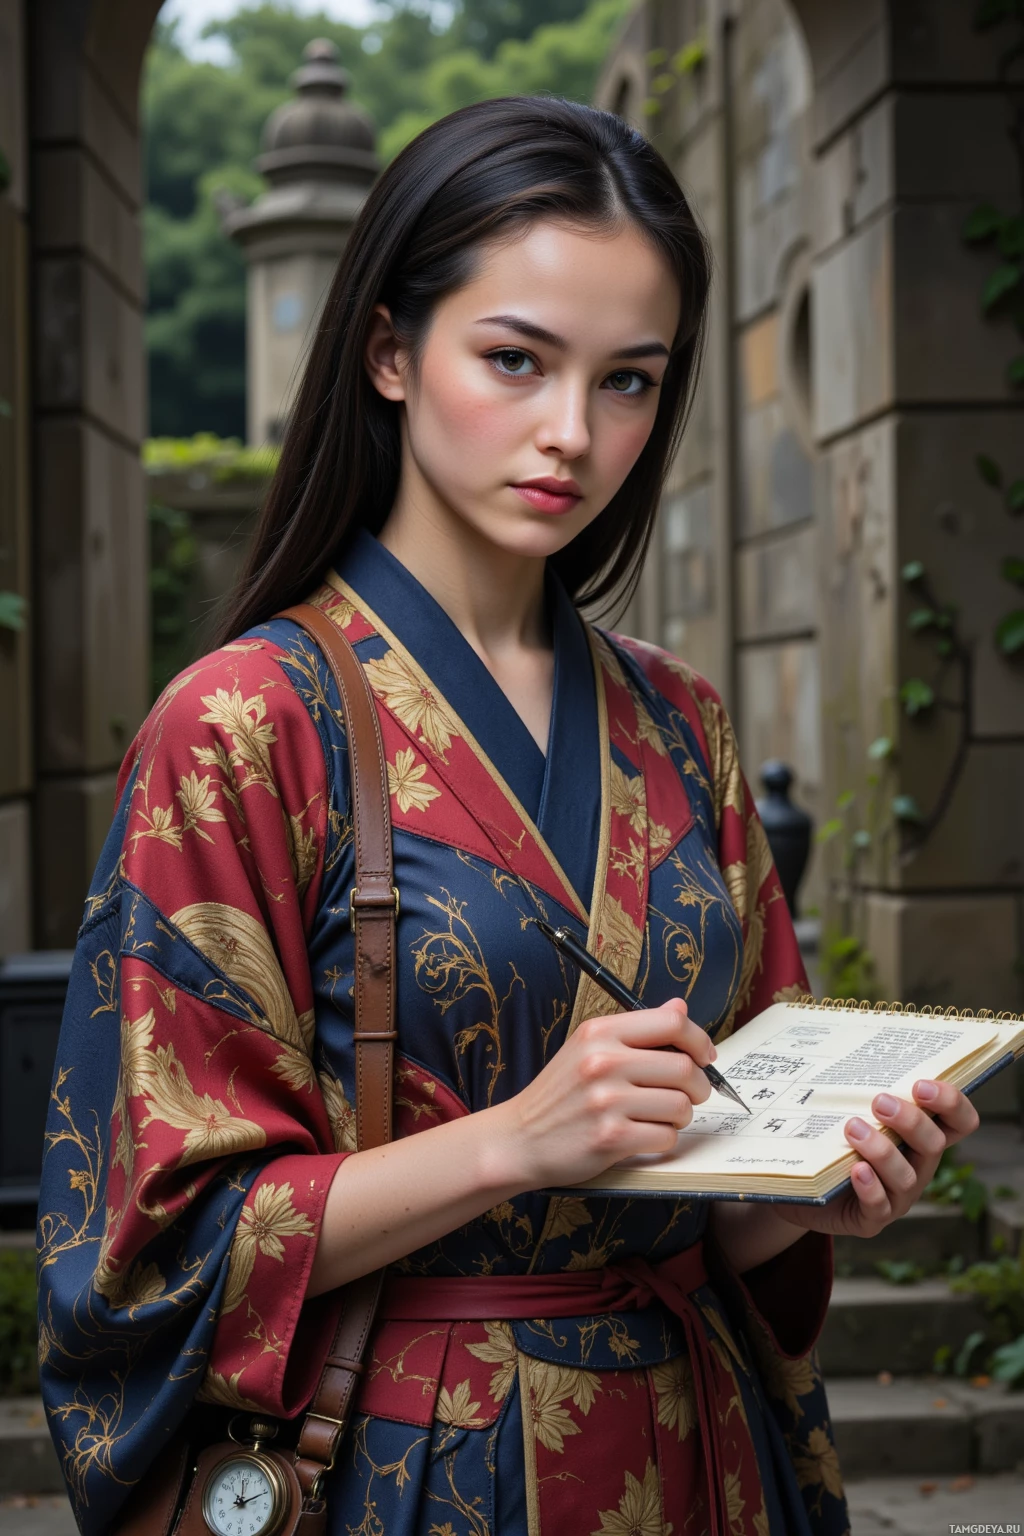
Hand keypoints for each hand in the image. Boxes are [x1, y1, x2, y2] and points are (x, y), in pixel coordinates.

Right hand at [502, 999, 716, 1189]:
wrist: (520, 1138)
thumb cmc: (561, 1094)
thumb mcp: (589, 1048)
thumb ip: (637, 1030)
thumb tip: (680, 1008)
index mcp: (600, 1032)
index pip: (671, 1023)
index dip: (699, 1040)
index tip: (705, 1056)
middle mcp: (603, 1061)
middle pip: (684, 1068)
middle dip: (697, 1086)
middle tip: (688, 1095)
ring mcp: (606, 1101)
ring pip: (680, 1106)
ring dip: (679, 1116)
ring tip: (658, 1116)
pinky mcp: (611, 1138)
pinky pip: (665, 1137)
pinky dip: (662, 1139)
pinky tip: (642, 1135)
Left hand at [774, 1079, 980, 1239]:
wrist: (801, 1188)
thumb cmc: (832, 1142)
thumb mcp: (851, 1112)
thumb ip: (861, 1090)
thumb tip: (848, 1044)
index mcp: (920, 1138)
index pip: (959, 1122)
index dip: (952, 1104)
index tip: (922, 1085)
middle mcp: (917, 1167)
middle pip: (934, 1145)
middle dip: (911, 1121)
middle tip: (880, 1102)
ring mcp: (898, 1196)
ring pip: (907, 1176)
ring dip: (882, 1150)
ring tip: (852, 1127)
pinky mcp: (871, 1219)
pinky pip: (879, 1206)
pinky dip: (870, 1187)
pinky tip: (856, 1170)